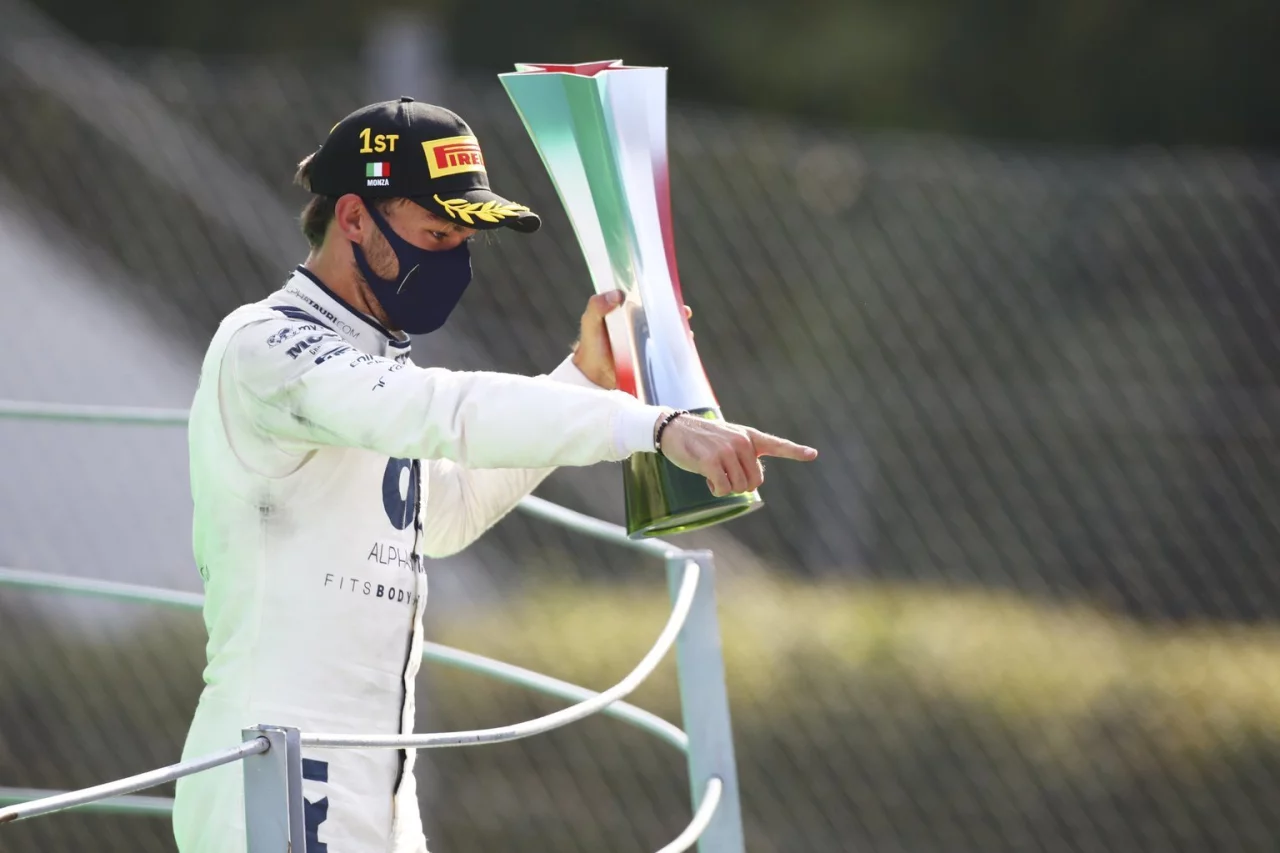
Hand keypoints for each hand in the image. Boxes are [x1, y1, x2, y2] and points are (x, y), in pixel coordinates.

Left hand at [572, 289, 693, 389]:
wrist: (592, 378)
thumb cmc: (591, 347)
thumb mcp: (590, 323)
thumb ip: (597, 307)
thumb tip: (617, 294)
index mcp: (630, 315)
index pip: (649, 302)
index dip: (662, 297)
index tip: (670, 294)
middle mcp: (643, 328)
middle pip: (665, 317)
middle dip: (677, 314)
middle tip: (684, 312)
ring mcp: (649, 346)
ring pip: (670, 335)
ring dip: (680, 332)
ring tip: (686, 332)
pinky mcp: (653, 363)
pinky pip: (669, 355)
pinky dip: (678, 352)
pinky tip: (683, 350)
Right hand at [657, 414, 817, 496]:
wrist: (674, 428)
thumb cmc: (701, 439)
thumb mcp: (727, 440)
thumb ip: (744, 455)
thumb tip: (751, 482)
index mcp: (749, 436)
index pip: (776, 444)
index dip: (796, 451)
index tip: (812, 454)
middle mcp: (742, 442)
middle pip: (754, 481)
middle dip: (739, 485)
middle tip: (723, 474)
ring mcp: (727, 451)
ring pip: (738, 487)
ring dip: (725, 487)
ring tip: (712, 471)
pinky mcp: (711, 461)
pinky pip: (723, 489)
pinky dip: (715, 490)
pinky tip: (706, 477)